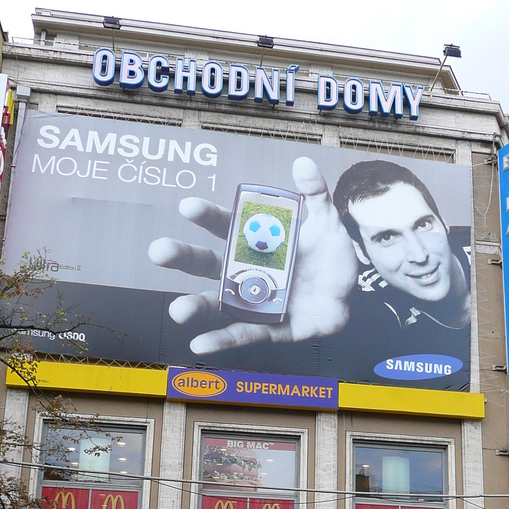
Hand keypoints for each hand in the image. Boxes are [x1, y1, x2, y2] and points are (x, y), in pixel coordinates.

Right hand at [148, 158, 358, 353]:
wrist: (350, 295)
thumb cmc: (329, 258)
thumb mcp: (326, 223)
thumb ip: (315, 195)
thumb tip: (303, 163)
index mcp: (254, 242)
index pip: (225, 226)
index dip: (207, 216)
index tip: (188, 207)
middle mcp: (246, 271)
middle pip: (208, 263)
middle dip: (182, 257)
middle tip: (158, 251)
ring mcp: (253, 300)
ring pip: (217, 302)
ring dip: (196, 306)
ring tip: (177, 311)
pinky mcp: (269, 327)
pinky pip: (242, 333)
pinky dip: (222, 340)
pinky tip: (199, 344)